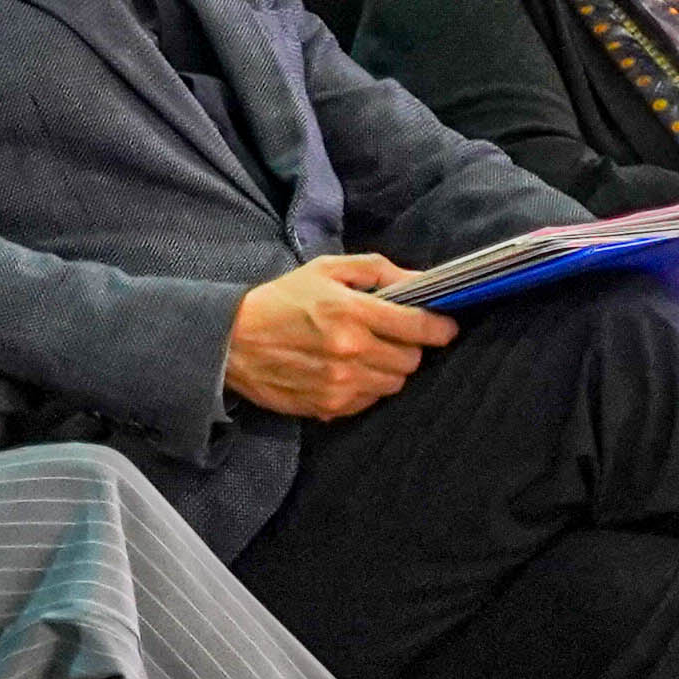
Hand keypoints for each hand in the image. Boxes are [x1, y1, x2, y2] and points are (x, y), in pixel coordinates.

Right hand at [225, 254, 454, 418]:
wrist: (232, 343)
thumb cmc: (281, 300)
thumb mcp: (326, 270)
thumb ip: (378, 270)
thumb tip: (421, 280)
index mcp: (351, 312)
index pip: (418, 327)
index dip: (440, 327)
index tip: (446, 326)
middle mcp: (351, 351)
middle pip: (411, 360)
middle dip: (409, 347)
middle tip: (393, 336)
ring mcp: (341, 384)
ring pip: (394, 384)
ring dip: (390, 369)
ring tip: (368, 353)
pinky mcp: (330, 408)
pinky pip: (371, 401)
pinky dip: (368, 387)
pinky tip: (348, 371)